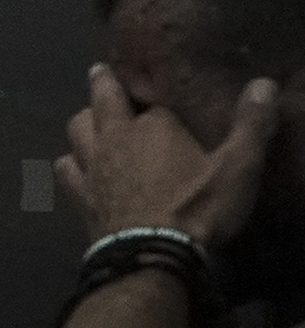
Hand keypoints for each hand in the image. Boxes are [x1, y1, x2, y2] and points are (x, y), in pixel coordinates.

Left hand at [61, 63, 274, 246]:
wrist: (152, 255)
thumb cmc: (198, 208)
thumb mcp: (238, 168)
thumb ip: (251, 126)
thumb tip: (263, 83)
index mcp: (153, 125)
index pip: (153, 102)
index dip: (157, 99)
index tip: (158, 94)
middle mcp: (114, 137)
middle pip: (103, 101)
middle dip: (104, 84)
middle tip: (101, 72)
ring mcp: (91, 166)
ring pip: (77, 128)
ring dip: (85, 120)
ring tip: (91, 118)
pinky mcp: (79, 194)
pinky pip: (64, 168)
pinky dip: (69, 161)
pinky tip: (74, 165)